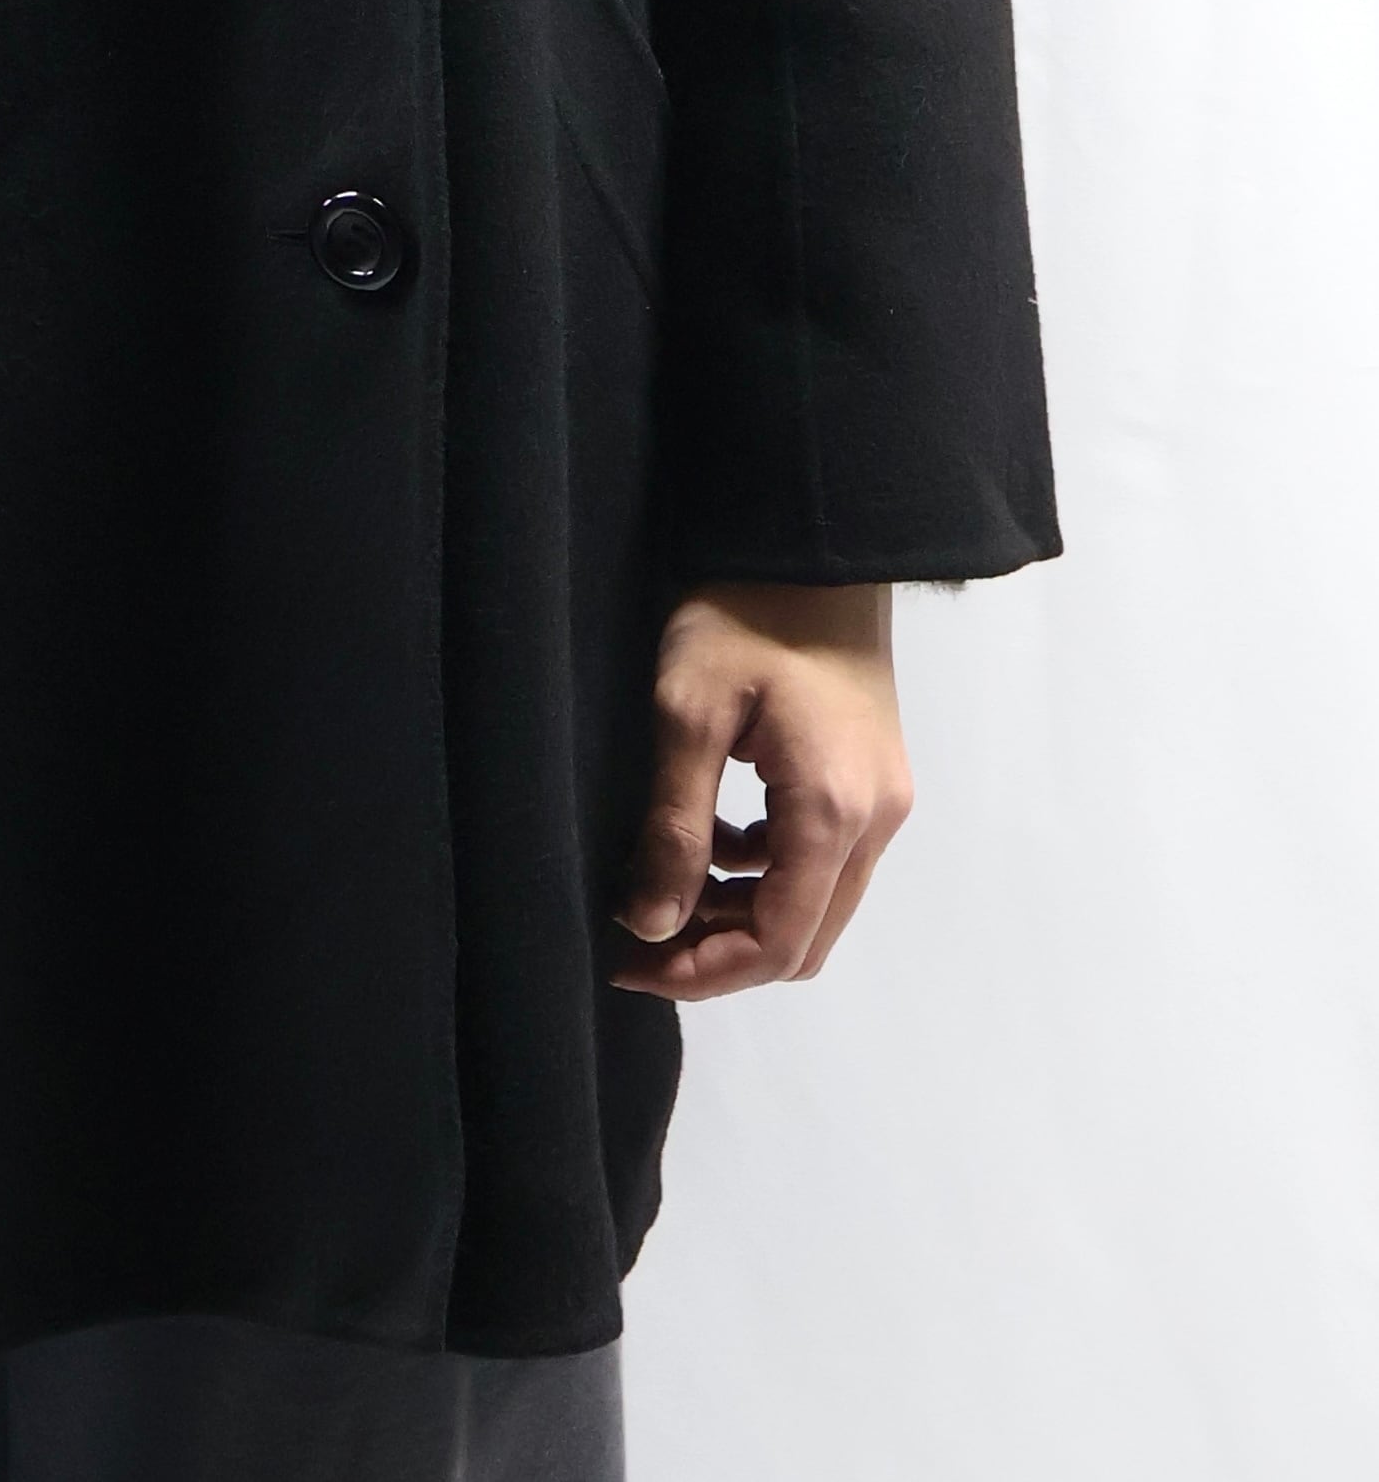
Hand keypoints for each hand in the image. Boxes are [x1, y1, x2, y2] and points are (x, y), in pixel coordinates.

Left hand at [611, 583, 912, 1000]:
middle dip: (720, 954)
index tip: (631, 962)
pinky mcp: (873, 778)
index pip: (778, 942)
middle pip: (804, 938)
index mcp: (833, 811)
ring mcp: (883, 799)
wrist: (812, 542)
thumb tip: (649, 924)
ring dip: (742, 915)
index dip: (703, 971)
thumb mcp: (687, 714)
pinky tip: (710, 840)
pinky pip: (824, 860)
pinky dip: (767, 873)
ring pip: (816, 903)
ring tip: (661, 890)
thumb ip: (673, 826)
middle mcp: (876, 820)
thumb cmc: (744, 613)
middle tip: (638, 938)